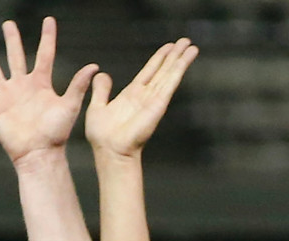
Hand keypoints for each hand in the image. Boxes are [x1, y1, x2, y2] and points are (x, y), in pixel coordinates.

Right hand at [0, 17, 97, 165]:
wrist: (39, 154)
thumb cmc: (56, 134)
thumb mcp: (69, 106)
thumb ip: (78, 85)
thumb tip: (94, 66)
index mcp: (41, 83)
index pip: (44, 54)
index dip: (47, 37)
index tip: (49, 20)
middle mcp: (22, 86)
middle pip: (15, 56)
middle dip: (12, 40)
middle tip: (8, 24)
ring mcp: (6, 96)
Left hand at [85, 38, 198, 158]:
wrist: (110, 151)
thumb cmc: (102, 137)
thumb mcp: (97, 107)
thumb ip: (101, 90)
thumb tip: (101, 74)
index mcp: (132, 95)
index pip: (149, 72)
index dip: (159, 59)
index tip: (169, 47)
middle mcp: (145, 96)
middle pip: (163, 70)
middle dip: (174, 55)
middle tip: (185, 41)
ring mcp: (153, 100)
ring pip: (169, 74)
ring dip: (181, 59)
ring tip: (191, 45)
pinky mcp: (158, 104)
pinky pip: (170, 82)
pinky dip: (179, 69)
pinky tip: (186, 58)